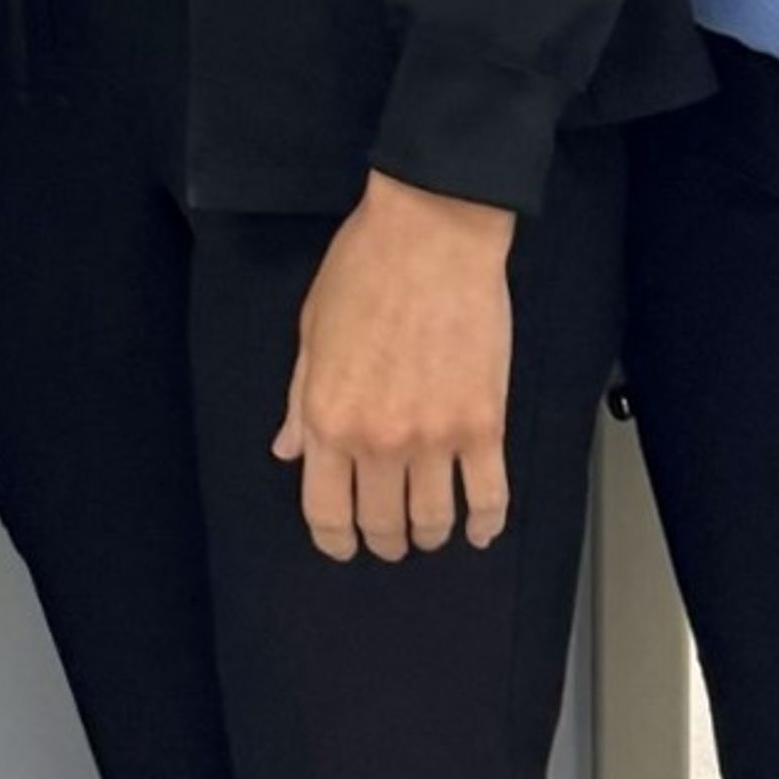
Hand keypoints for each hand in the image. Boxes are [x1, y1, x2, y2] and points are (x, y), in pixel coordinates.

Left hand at [275, 173, 515, 560]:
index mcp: (328, 418)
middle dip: (383, 539)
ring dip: (429, 534)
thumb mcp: (311, 333)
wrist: (431, 233)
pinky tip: (479, 531)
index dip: (334, 541)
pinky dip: (486, 524)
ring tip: (428, 531)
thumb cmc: (363, 270)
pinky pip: (490, 496)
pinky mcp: (485, 424)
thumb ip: (299, 402)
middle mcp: (379, 439)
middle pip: (382, 522)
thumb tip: (287, 451)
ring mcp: (436, 436)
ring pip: (434, 519)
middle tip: (388, 538)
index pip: (326, 511)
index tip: (343, 546)